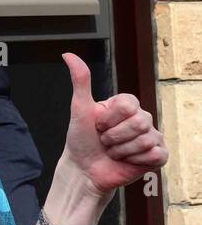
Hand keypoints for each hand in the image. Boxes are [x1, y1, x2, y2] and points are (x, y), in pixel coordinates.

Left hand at [61, 52, 166, 195]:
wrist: (84, 169)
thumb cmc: (81, 139)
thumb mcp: (79, 109)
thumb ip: (80, 81)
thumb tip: (68, 54)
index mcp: (126, 105)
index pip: (129, 105)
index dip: (109, 119)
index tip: (98, 125)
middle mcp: (141, 118)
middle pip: (140, 122)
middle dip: (114, 136)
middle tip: (105, 141)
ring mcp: (152, 137)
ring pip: (146, 140)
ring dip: (122, 150)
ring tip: (113, 152)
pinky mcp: (157, 156)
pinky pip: (156, 155)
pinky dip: (137, 160)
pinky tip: (127, 161)